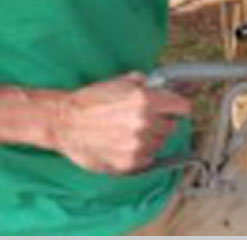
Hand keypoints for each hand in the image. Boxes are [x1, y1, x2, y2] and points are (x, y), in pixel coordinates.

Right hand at [48, 73, 191, 173]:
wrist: (64, 122)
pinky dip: (140, 153)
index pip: (182, 107)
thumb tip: (160, 84)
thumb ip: (145, 84)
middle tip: (145, 119)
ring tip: (130, 132)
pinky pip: (147, 158)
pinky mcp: (128, 163)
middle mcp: (145, 123)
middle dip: (161, 122)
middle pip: (171, 126)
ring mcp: (137, 145)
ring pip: (160, 143)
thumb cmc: (90, 101)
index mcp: (146, 100)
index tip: (174, 108)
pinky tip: (124, 144)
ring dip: (151, 138)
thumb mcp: (120, 82)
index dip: (177, 106)